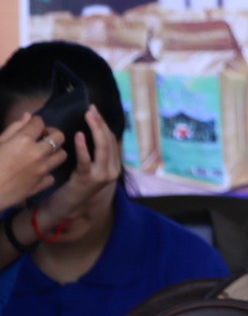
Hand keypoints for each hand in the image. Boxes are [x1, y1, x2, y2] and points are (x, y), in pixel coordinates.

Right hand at [0, 114, 62, 211]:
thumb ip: (13, 129)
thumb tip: (28, 115)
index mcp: (23, 141)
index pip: (39, 122)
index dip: (36, 122)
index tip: (32, 125)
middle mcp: (38, 154)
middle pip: (59, 137)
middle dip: (52, 133)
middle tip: (42, 137)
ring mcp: (42, 170)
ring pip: (62, 155)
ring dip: (54, 152)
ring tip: (43, 153)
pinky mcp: (41, 185)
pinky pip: (52, 176)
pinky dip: (46, 173)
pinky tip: (37, 172)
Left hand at [38, 107, 117, 234]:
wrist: (66, 206)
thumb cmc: (74, 183)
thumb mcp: (89, 166)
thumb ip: (94, 152)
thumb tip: (92, 129)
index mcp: (114, 165)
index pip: (112, 140)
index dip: (104, 124)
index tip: (94, 110)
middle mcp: (113, 170)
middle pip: (109, 141)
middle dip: (100, 123)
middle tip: (91, 109)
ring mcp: (102, 175)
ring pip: (103, 147)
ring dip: (95, 129)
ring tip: (88, 116)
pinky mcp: (89, 179)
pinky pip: (87, 160)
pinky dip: (83, 146)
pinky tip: (79, 135)